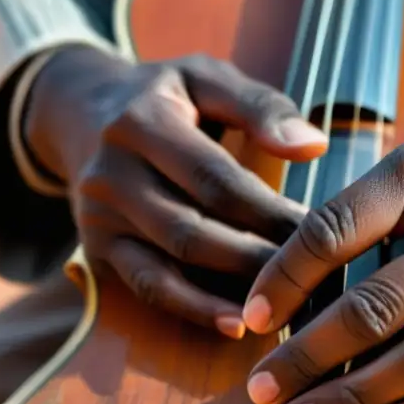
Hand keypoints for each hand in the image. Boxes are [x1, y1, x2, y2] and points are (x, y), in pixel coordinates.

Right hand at [23, 46, 326, 335]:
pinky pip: (148, 287)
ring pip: (172, 262)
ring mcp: (99, 216)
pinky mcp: (97, 250)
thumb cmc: (169, 97)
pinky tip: (236, 324)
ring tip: (287, 302)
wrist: (86, 112)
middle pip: (194, 227)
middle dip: (257, 255)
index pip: (215, 179)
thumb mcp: (207, 79)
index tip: (318, 230)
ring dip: (231, 288)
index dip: (268, 210)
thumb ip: (261, 107)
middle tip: (312, 275)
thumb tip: (314, 146)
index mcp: (142, 122)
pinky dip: (192, 309)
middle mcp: (111, 172)